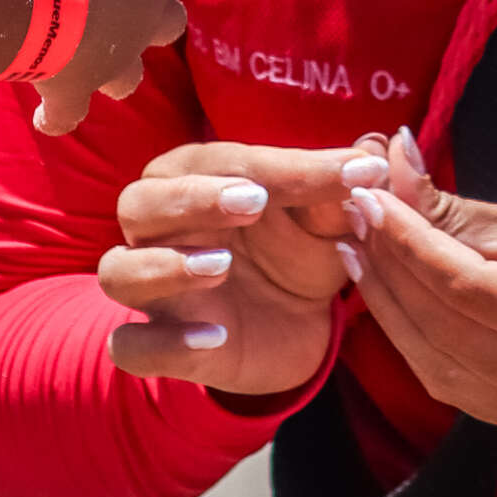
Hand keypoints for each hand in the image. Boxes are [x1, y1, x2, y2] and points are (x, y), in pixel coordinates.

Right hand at [31, 0, 208, 136]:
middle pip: (169, 22)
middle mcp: (142, 22)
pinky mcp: (73, 90)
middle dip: (163, 16)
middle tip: (149, 8)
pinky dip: (58, 116)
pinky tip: (50, 120)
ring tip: (104, 67)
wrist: (42, 1)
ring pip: (128, 75)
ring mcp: (111, 62)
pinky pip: (68, 113)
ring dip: (118, 70)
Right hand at [100, 137, 390, 397]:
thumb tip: (378, 149)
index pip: (219, 162)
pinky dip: (165, 343)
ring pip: (118, 272)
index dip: (275, 167)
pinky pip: (134, 348)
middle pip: (139, 203)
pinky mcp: (163, 346)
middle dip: (190, 199)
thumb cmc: (297, 250)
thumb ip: (341, 187)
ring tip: (220, 265)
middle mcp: (159, 231)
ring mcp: (156, 291)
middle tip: (253, 203)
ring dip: (163, 266)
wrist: (297, 326)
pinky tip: (215, 336)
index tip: (338, 172)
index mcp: (193, 181)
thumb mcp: (327, 220)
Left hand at [339, 129, 496, 437]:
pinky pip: (456, 385)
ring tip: (362, 250)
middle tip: (355, 217)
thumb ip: (456, 207)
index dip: (407, 241)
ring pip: (439, 368)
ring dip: (392, 307)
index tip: (366, 196)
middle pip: (445, 333)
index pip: (466, 288)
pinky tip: (394, 293)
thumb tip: (389, 162)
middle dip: (390, 272)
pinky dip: (417, 339)